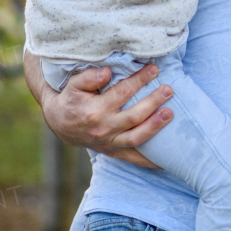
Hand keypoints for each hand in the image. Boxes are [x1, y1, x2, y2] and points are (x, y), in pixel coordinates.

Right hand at [35, 60, 170, 168]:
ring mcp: (109, 143)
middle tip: (169, 89)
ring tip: (170, 113)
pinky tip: (166, 159)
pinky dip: (149, 161)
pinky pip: (133, 159)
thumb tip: (107, 72)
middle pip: (134, 116)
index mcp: (95, 110)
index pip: (122, 92)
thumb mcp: (74, 84)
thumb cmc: (71, 99)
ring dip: (155, 126)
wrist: (60, 123)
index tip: (154, 69)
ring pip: (137, 137)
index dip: (139, 80)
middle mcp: (103, 129)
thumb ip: (89, 77)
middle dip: (153, 102)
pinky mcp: (113, 152)